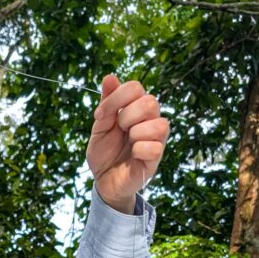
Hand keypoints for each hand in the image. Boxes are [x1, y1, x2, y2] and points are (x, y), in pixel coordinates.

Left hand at [86, 74, 169, 212]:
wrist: (103, 181)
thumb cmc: (104, 153)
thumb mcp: (100, 127)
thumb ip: (107, 103)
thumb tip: (109, 77)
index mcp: (135, 109)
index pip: (136, 87)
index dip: (116, 98)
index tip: (99, 116)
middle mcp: (149, 120)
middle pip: (150, 102)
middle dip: (127, 116)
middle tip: (119, 130)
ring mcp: (155, 139)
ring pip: (159, 124)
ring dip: (135, 133)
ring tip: (128, 143)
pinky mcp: (155, 159)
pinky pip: (155, 147)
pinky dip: (140, 150)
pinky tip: (132, 155)